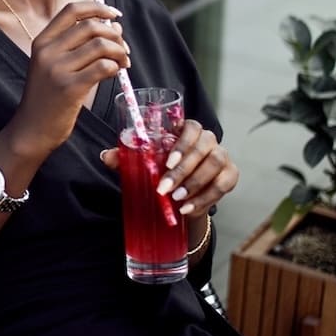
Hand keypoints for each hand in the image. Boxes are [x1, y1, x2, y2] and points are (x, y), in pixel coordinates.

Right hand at [8, 1, 129, 159]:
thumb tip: (114, 27)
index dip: (97, 7)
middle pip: (90, 26)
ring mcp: (57, 70)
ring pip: (100, 46)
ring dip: (119, 52)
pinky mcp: (70, 89)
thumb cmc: (48, 98)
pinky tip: (117, 73)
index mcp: (42, 42)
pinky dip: (116, 67)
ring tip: (123, 63)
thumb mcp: (53, 65)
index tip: (114, 14)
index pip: (72, 10)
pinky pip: (103, 67)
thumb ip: (78, 46)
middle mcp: (47, 52)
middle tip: (123, 49)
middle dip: (114, 35)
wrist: (32, 130)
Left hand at [102, 120, 238, 219]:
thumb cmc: (162, 171)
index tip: (167, 161)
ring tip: (176, 199)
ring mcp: (222, 157)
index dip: (182, 142)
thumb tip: (106, 156)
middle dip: (183, 170)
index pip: (191, 127)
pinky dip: (204, 198)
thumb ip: (126, 158)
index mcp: (188, 131)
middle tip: (164, 188)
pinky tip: (188, 208)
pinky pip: (222, 185)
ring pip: (214, 165)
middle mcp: (209, 140)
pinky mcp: (230, 176)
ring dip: (194, 184)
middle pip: (204, 148)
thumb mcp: (143, 164)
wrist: (181, 196)